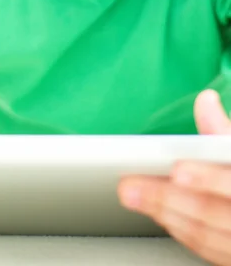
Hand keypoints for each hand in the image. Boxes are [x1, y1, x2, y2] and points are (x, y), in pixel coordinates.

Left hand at [118, 90, 230, 264]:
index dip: (205, 177)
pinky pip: (207, 248)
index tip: (177, 170)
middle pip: (209, 211)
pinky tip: (157, 213)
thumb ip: (221, 130)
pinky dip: (179, 229)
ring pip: (204, 233)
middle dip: (165, 197)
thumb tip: (205, 100)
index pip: (230, 183)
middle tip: (129, 186)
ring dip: (164, 214)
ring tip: (132, 196)